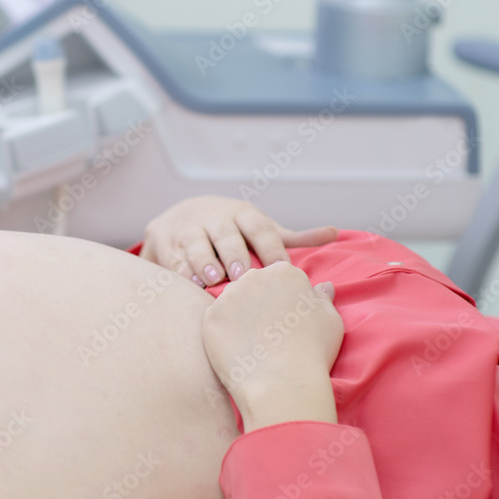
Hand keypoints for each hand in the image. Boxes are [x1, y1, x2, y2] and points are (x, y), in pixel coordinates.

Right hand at [141, 196, 336, 285]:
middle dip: (233, 252)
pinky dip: (179, 271)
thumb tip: (335, 232)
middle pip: (225, 232)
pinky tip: (189, 286)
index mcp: (241, 213)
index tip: (283, 271)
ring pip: (195, 243)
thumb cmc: (232, 230)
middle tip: (244, 275)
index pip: (259, 226)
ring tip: (213, 279)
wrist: (179, 216)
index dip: (271, 247)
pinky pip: (171, 257)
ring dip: (204, 261)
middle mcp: (214, 217)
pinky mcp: (164, 242)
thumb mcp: (259, 227)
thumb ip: (292, 236)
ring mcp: (187, 228)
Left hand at [201, 261, 342, 431]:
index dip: (286, 302)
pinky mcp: (211, 316)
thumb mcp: (330, 321)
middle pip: (254, 286)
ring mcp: (228, 295)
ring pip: (232, 302)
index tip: (289, 323)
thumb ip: (323, 298)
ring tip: (255, 345)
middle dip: (260, 304)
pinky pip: (217, 321)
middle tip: (271, 334)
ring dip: (240, 317)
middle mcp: (253, 276)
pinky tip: (238, 351)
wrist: (281, 383)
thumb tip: (322, 286)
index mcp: (284, 272)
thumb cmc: (312, 352)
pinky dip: (225, 334)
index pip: (281, 279)